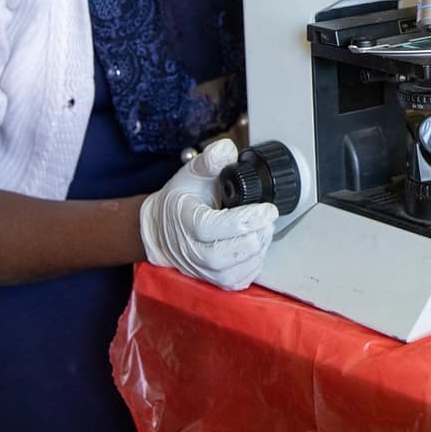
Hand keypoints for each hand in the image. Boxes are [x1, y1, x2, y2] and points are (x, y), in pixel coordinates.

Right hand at [140, 138, 276, 289]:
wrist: (163, 227)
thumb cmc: (181, 200)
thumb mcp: (192, 173)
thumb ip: (211, 160)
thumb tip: (226, 149)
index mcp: (184, 221)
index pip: (211, 227)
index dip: (244, 220)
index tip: (266, 209)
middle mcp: (190, 250)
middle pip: (226, 254)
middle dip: (255, 235)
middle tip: (267, 218)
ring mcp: (200, 269)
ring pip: (233, 272)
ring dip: (257, 250)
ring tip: (264, 230)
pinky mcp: (211, 280)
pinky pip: (237, 282)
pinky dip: (253, 266)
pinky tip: (256, 247)